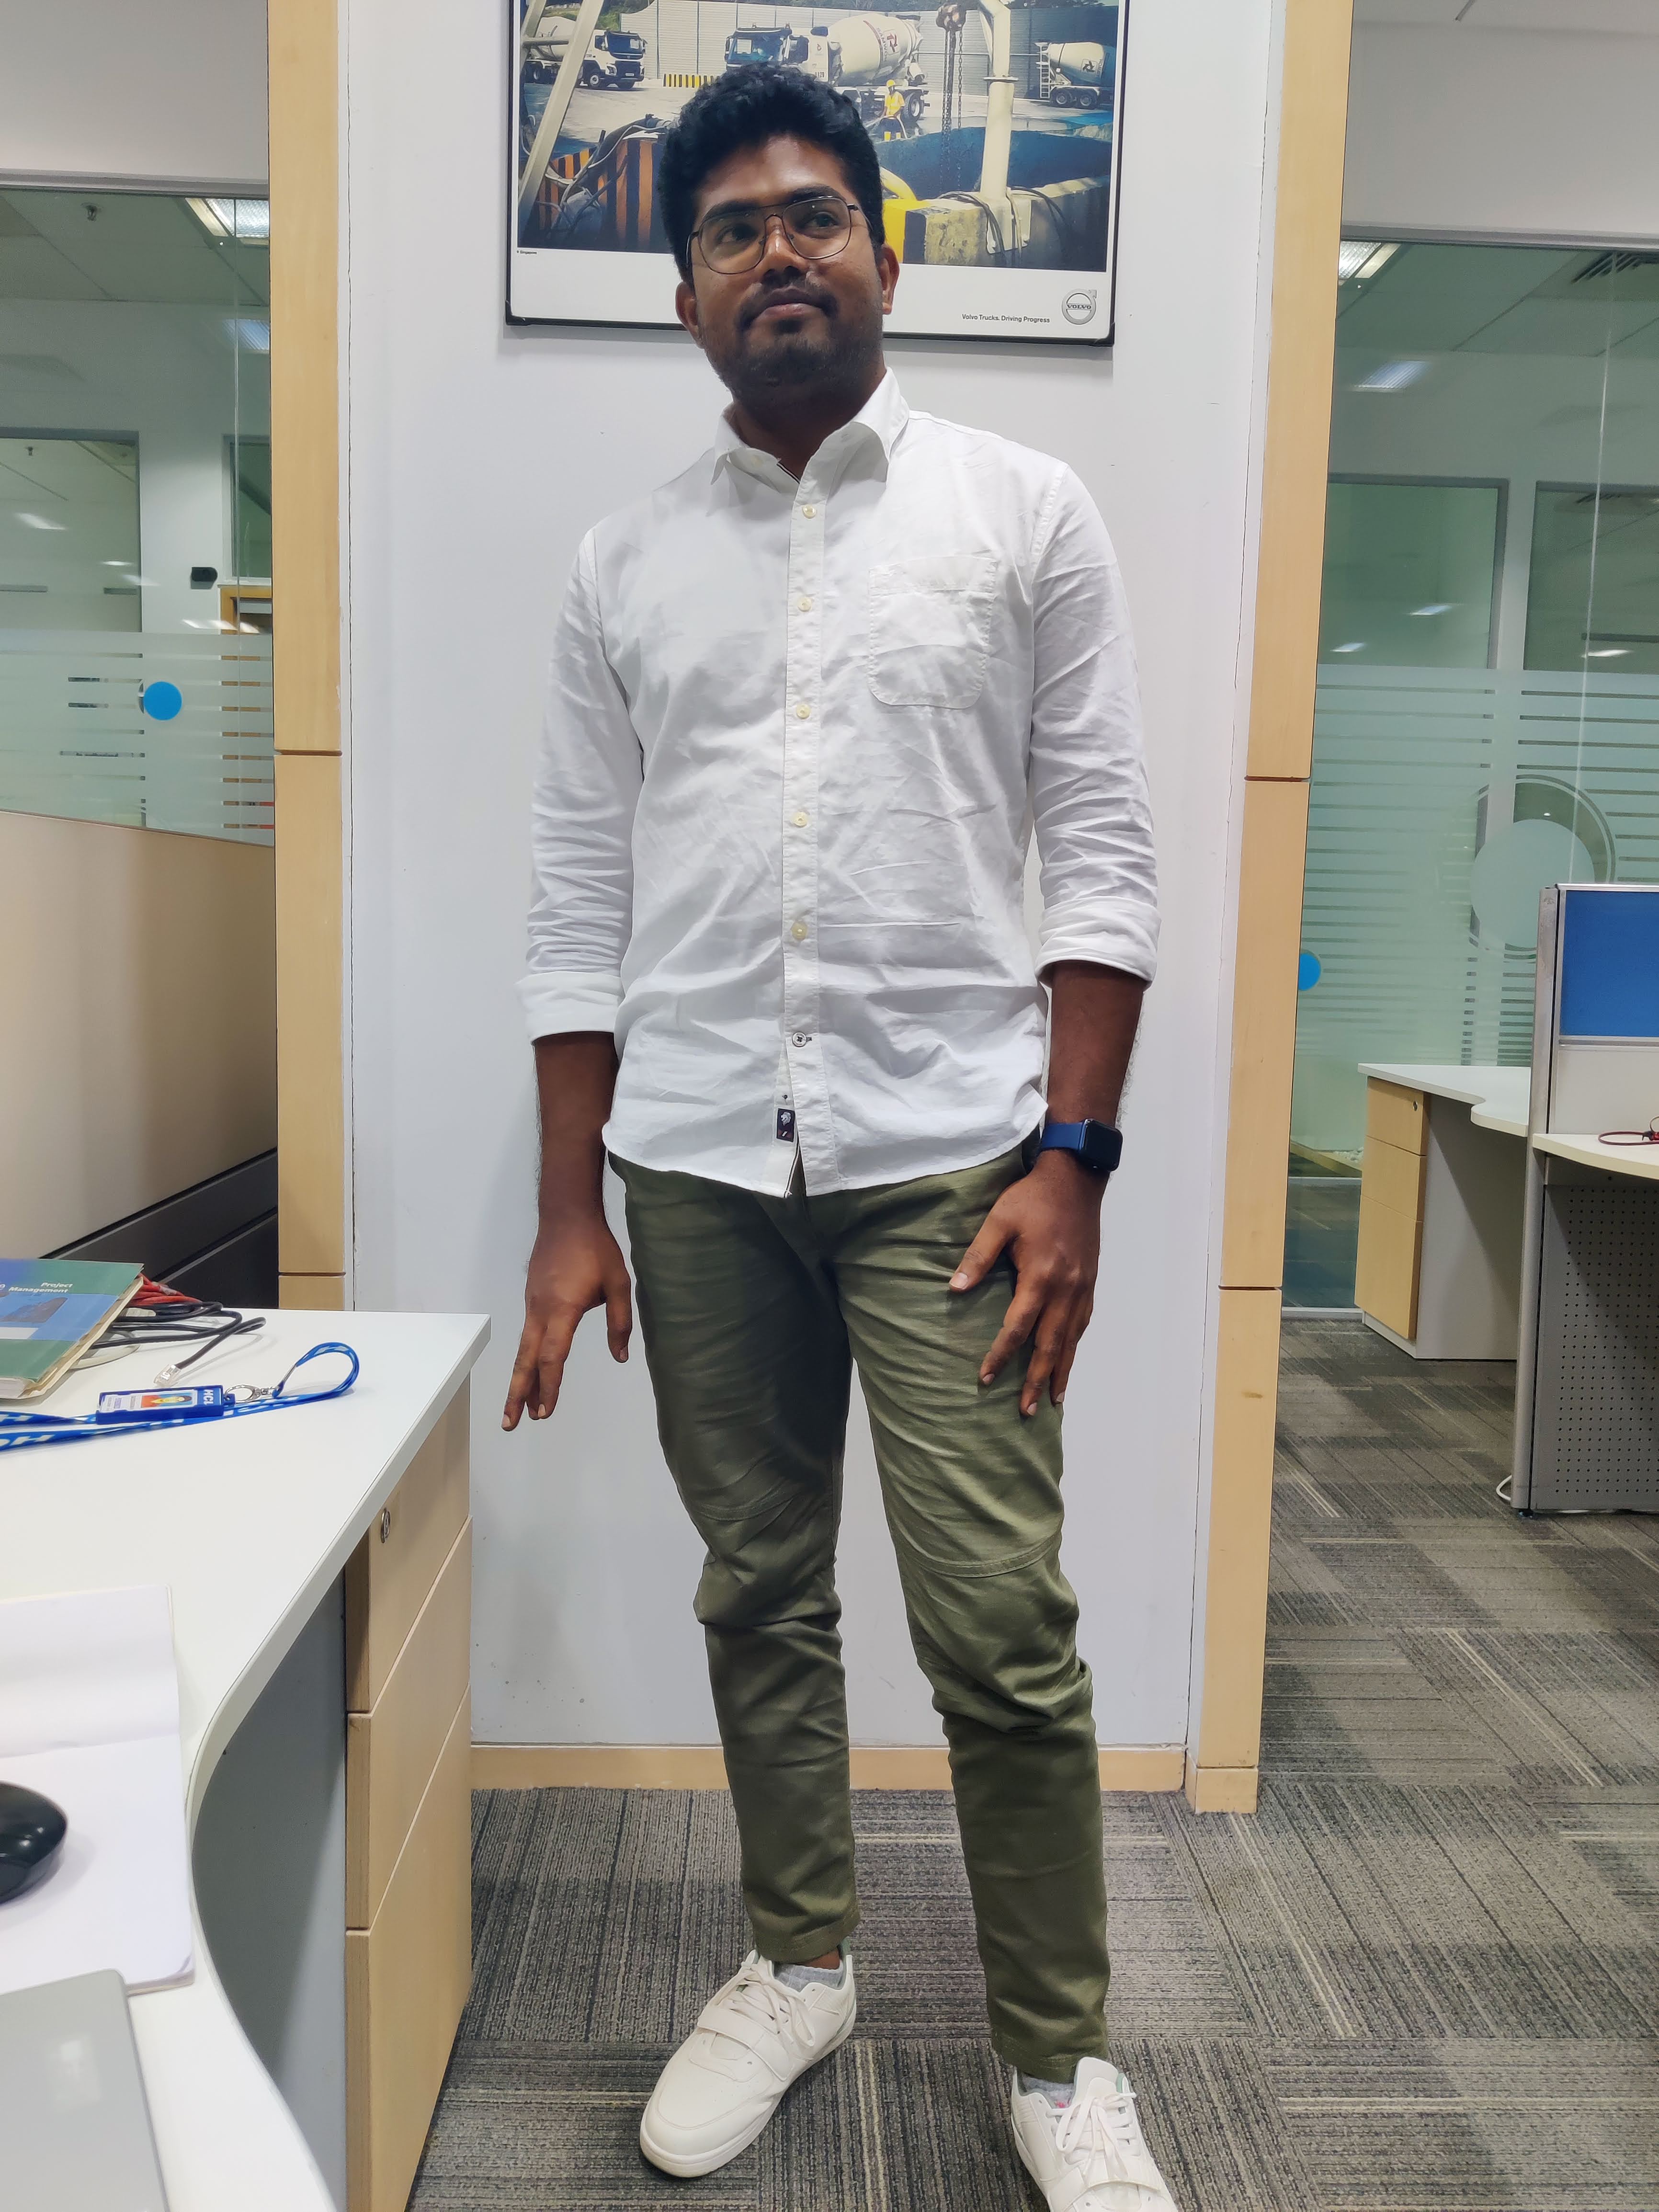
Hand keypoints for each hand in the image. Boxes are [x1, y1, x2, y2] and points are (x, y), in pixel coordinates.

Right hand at [502, 1203, 632, 1428]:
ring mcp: (532, 1303)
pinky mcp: (532, 1296)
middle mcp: (541, 1311)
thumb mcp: (618, 1284)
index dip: (549, 1387)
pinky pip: (528, 1333)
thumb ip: (620, 1322)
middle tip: (510, 1423)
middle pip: (525, 1360)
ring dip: (522, 1378)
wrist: (566, 1214)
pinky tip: (533, 1368)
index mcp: (562, 1309)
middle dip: (518, 1394)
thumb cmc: (596, 1248)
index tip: (546, 1412)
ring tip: (520, 1407)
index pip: (552, 1357)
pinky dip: (527, 1356)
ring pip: (524, 1348)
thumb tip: (621, 1356)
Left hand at [949, 1153, 1102, 1415]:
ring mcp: (1082, 1288)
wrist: (1076, 1180)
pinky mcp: (1090, 1283)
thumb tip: (954, 1290)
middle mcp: (1065, 1289)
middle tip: (1026, 1411)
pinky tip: (1067, 1358)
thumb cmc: (1032, 1199)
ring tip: (1052, 1399)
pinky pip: (1082, 1324)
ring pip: (1071, 1339)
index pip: (1018, 1327)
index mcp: (1040, 1276)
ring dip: (1060, 1371)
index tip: (985, 1378)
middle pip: (1049, 1345)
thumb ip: (977, 1257)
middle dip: (1036, 1380)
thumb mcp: (998, 1221)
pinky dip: (1074, 1346)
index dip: (1000, 1355)